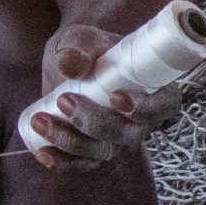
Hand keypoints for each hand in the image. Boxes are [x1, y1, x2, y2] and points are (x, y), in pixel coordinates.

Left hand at [26, 23, 182, 169]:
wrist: (68, 63)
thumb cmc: (86, 49)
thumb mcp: (83, 39)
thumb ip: (79, 48)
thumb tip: (71, 65)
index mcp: (155, 90)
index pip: (165, 107)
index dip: (146, 108)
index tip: (115, 97)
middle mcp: (141, 122)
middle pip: (128, 135)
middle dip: (94, 123)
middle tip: (64, 100)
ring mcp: (118, 140)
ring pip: (103, 152)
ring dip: (70, 141)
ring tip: (40, 121)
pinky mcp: (94, 152)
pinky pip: (82, 165)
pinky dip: (62, 163)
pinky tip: (42, 153)